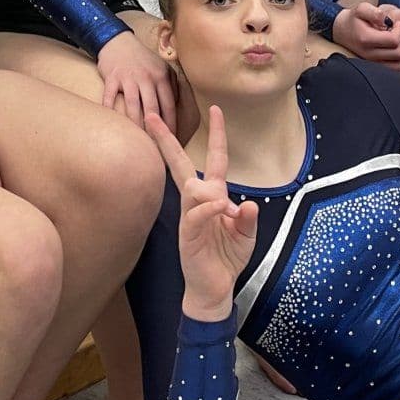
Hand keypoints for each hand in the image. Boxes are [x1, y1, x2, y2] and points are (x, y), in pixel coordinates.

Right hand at [97, 29, 179, 133]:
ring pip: (132, 106)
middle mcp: (146, 77)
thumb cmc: (142, 59)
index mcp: (161, 76)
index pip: (168, 105)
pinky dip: (109, 111)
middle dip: (155, 129)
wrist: (118, 42)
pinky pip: (110, 97)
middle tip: (156, 147)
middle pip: (152, 108)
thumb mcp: (162, 66)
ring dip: (135, 125)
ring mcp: (128, 77)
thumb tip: (179, 105)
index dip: (171, 124)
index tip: (172, 140)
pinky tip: (112, 125)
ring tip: (136, 142)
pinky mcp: (112, 78)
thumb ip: (172, 84)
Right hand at [146, 106, 257, 320]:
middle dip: (167, 140)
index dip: (217, 135)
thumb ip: (248, 219)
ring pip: (191, 189)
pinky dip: (207, 209)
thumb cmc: (226, 259)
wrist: (214, 290)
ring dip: (208, 191)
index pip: (214, 160)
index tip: (216, 109)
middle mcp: (198, 203)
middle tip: (151, 117)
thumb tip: (247, 204)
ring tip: (224, 206)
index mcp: (214, 198)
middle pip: (180, 165)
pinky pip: (194, 215)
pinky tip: (220, 210)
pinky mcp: (187, 236)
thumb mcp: (245, 235)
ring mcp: (190, 218)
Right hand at [332, 2, 399, 71]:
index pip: (393, 40)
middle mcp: (370, 54)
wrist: (342, 31)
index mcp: (367, 39)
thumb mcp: (361, 9)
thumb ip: (375, 12)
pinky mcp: (378, 67)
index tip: (397, 22)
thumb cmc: (353, 19)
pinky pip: (398, 70)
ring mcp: (374, 63)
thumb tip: (388, 19)